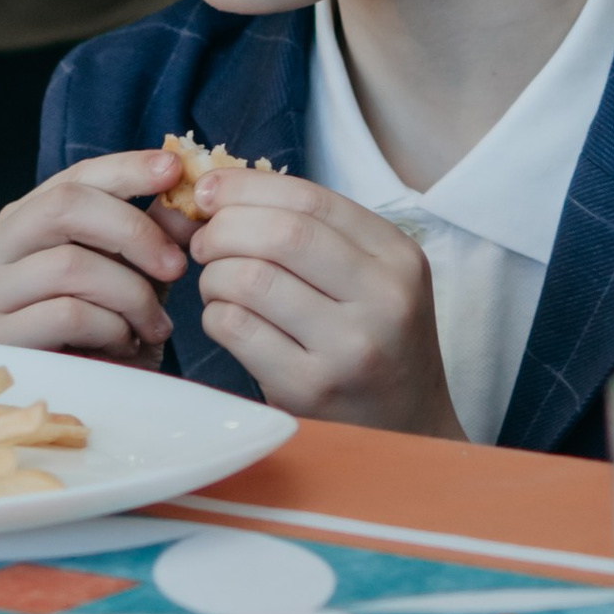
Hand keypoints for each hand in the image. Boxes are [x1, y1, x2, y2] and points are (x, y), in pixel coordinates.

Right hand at [0, 149, 191, 362]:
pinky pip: (67, 313)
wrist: (86, 410)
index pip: (72, 179)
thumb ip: (151, 231)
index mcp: (18, 225)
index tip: (174, 170)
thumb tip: (181, 182)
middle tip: (176, 266)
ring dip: (130, 293)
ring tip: (155, 325)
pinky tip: (124, 344)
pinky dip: (111, 327)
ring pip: (69, 263)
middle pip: (64, 206)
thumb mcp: (134, 275)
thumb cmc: (106, 338)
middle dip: (133, 230)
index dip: (125, 169)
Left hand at [188, 167, 461, 435]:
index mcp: (398, 257)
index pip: (311, 199)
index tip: (208, 190)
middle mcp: (382, 299)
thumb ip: (315, 230)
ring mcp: (347, 348)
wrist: (408, 426)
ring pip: (250, 279)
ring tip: (217, 282)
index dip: (246, 187)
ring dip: (214, 274)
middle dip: (223, 228)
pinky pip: (236, 328)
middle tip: (204, 242)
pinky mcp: (309, 389)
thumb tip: (219, 190)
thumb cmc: (377, 338)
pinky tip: (227, 318)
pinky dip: (215, 314)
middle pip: (281, 234)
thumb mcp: (374, 275)